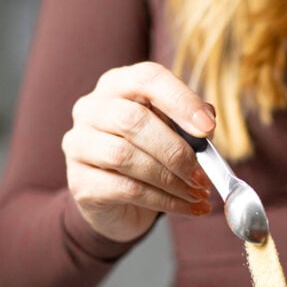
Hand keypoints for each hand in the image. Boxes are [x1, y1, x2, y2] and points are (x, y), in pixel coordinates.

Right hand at [62, 62, 215, 241]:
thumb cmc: (149, 156)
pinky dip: (163, 200)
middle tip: (202, 174)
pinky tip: (187, 206)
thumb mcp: (173, 134)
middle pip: (133, 120)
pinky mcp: (80, 182)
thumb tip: (207, 124)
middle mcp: (91, 109)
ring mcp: (79, 145)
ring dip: (170, 179)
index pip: (146, 79)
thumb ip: (190, 125)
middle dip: (175, 150)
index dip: (180, 101)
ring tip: (197, 193)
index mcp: (117, 85)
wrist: (119, 203)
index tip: (207, 128)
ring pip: (125, 156)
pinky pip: (125, 189)